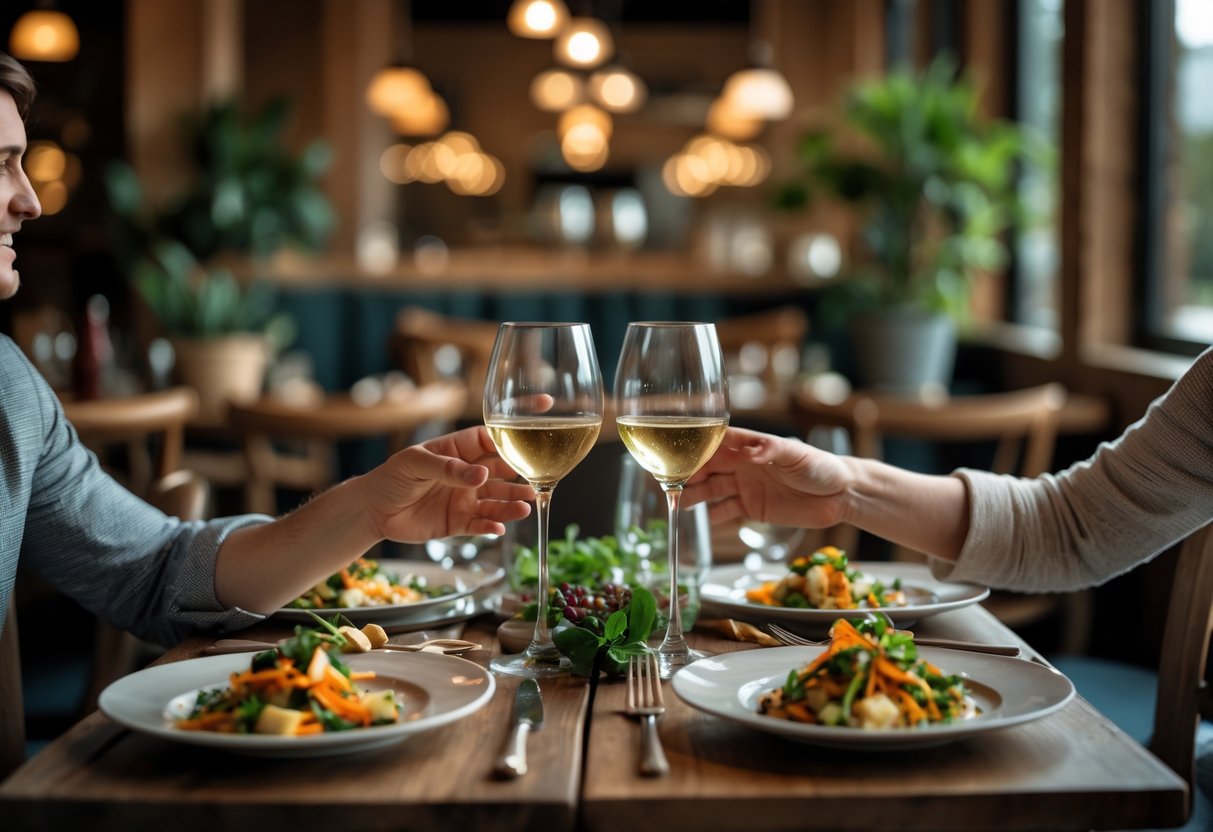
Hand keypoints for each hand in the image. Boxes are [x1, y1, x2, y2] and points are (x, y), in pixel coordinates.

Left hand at [360, 426, 533, 542]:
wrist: (372, 510)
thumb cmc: (392, 477)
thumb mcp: (416, 463)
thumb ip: (448, 468)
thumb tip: (481, 474)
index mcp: (458, 450)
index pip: (491, 439)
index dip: (514, 433)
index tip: (536, 428)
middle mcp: (468, 474)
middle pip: (502, 473)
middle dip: (521, 476)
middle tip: (537, 481)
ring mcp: (465, 499)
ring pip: (496, 500)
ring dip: (511, 504)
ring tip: (526, 507)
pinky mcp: (458, 522)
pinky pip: (480, 525)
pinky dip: (491, 526)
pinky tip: (499, 528)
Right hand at [683, 427, 853, 531]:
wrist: (840, 495)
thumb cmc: (820, 466)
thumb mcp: (797, 455)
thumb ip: (772, 451)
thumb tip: (752, 450)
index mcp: (751, 447)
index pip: (716, 443)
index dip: (695, 447)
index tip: (674, 453)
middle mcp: (743, 465)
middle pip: (708, 466)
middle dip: (687, 473)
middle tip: (667, 482)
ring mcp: (746, 487)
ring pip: (712, 489)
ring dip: (694, 495)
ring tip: (676, 503)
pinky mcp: (753, 508)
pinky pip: (726, 511)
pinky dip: (712, 516)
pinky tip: (698, 520)